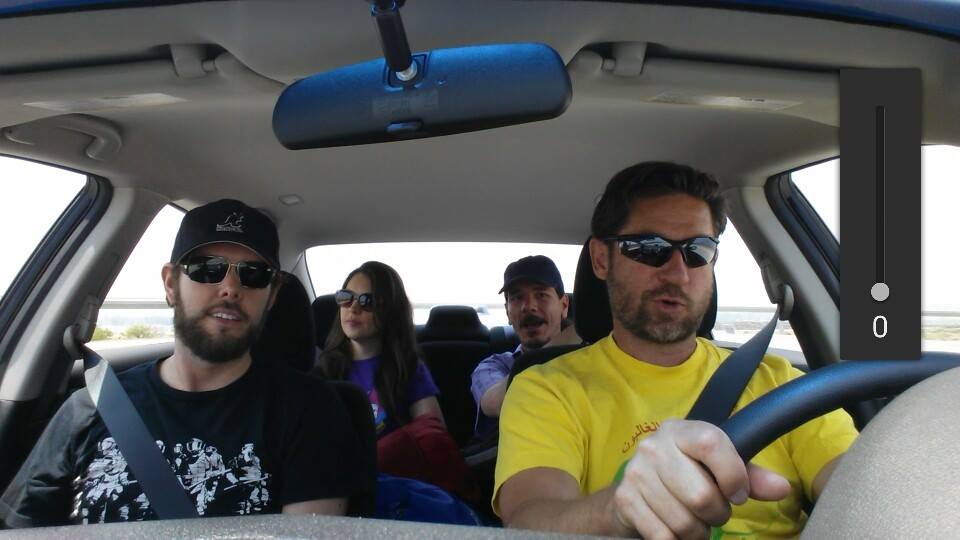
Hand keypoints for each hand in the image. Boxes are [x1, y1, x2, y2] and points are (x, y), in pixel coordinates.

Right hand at [610, 419, 790, 539]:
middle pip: (702, 496)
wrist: (635, 485)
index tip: (737, 494)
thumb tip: (782, 488)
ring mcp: (636, 473)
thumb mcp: (716, 466)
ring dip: (697, 532)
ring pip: (684, 522)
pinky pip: (662, 536)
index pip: (712, 444)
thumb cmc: (685, 472)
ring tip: (694, 521)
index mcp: (680, 431)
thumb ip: (748, 475)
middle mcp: (653, 447)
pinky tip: (675, 529)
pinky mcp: (625, 500)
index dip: (733, 475)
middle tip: (713, 512)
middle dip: (717, 514)